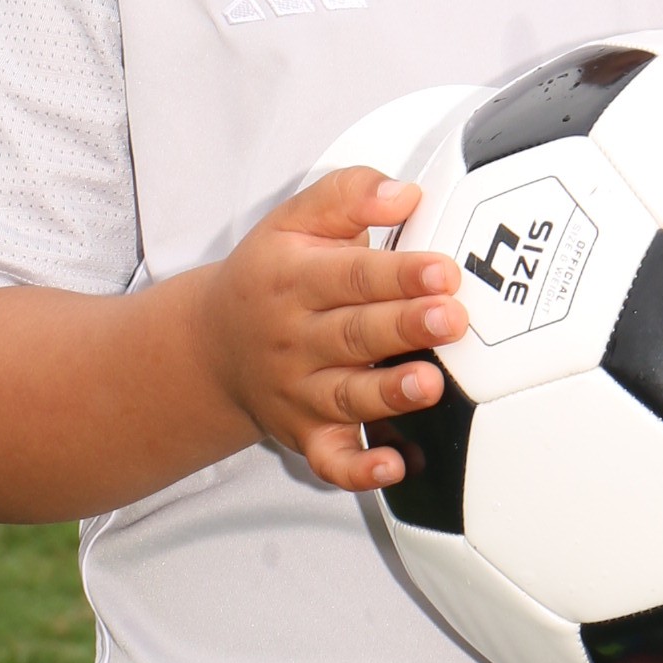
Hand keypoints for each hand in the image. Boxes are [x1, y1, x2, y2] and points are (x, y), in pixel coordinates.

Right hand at [202, 165, 469, 492]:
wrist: (211, 345)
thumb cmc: (269, 277)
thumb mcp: (294, 221)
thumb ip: (348, 196)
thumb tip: (402, 193)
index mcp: (294, 279)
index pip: (350, 275)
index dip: (398, 274)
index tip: (442, 270)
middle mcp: (294, 338)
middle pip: (354, 333)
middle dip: (403, 327)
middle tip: (451, 318)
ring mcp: (299, 390)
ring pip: (346, 395)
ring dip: (388, 393)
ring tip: (427, 383)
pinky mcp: (306, 434)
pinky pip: (330, 460)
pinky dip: (359, 469)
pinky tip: (392, 465)